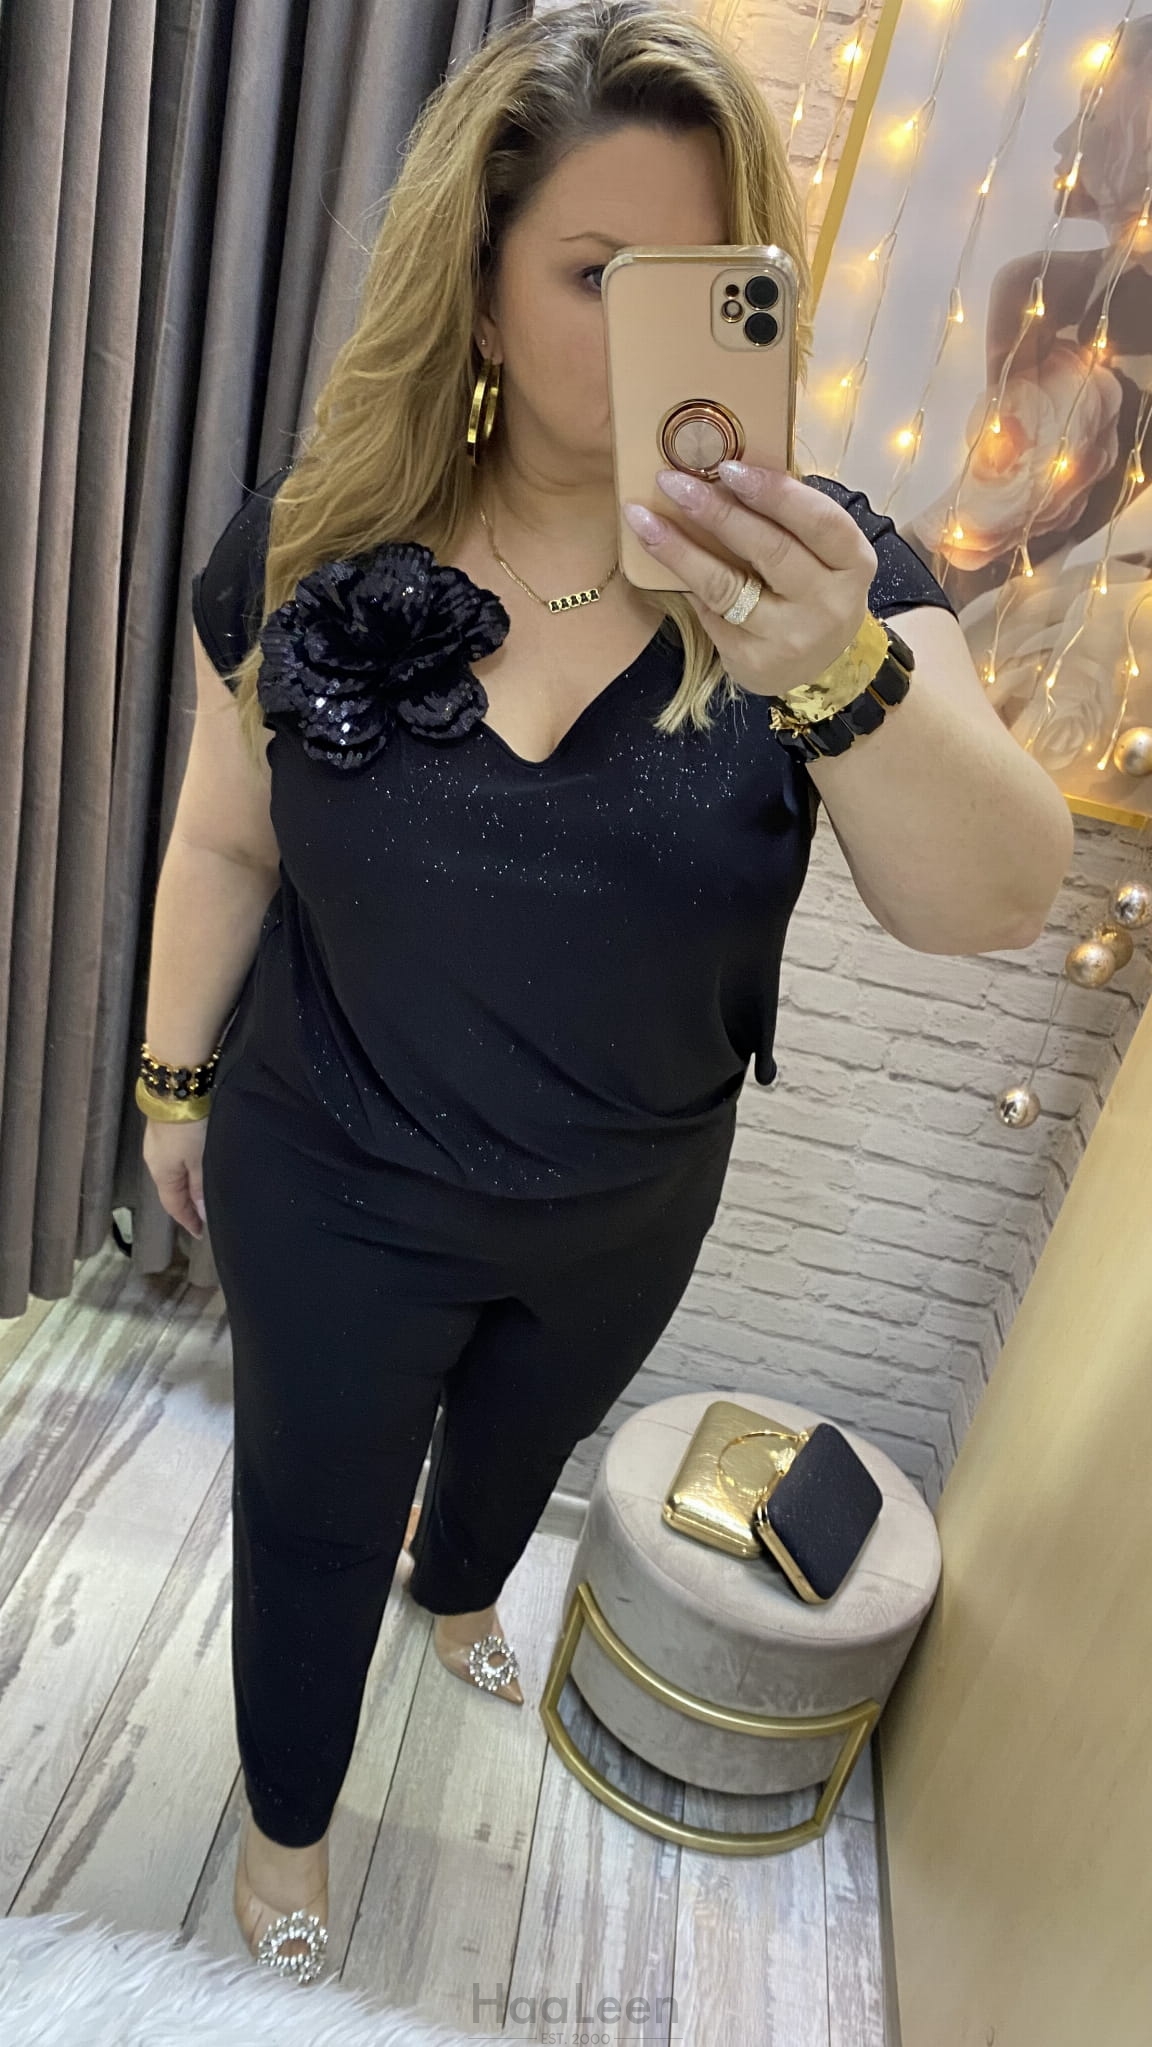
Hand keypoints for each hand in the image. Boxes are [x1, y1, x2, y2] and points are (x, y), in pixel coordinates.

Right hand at [142, 1116, 208, 1239]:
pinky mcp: (162, 1132)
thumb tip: (201, 1214)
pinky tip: (194, 1170)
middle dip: (185, 1206)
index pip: (174, 1206)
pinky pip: (173, 1162)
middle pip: (171, 1191)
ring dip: (185, 1188)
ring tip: (200, 1196)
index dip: (187, 1220)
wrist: (176, 1089)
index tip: (200, 1233)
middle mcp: (155, 1163)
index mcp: (162, 1174)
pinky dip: (184, 1172)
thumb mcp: (199, 1160)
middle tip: (202, 1217)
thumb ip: (200, 1187)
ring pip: (172, 1175)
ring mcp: (156, 1146)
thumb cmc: (190, 1129)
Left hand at [622, 463, 877, 700]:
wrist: (816, 666)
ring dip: (679, 547)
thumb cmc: (812, 590)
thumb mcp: (822, 554)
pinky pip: (710, 612)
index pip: (819, 521)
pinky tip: (661, 555)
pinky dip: (684, 580)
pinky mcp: (753, 660)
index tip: (729, 467)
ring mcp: (790, 637)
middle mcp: (828, 603)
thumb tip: (725, 470)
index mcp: (853, 563)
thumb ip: (791, 518)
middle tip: (674, 481)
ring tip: (644, 518)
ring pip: (726, 585)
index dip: (774, 492)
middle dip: (716, 511)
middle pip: (769, 549)